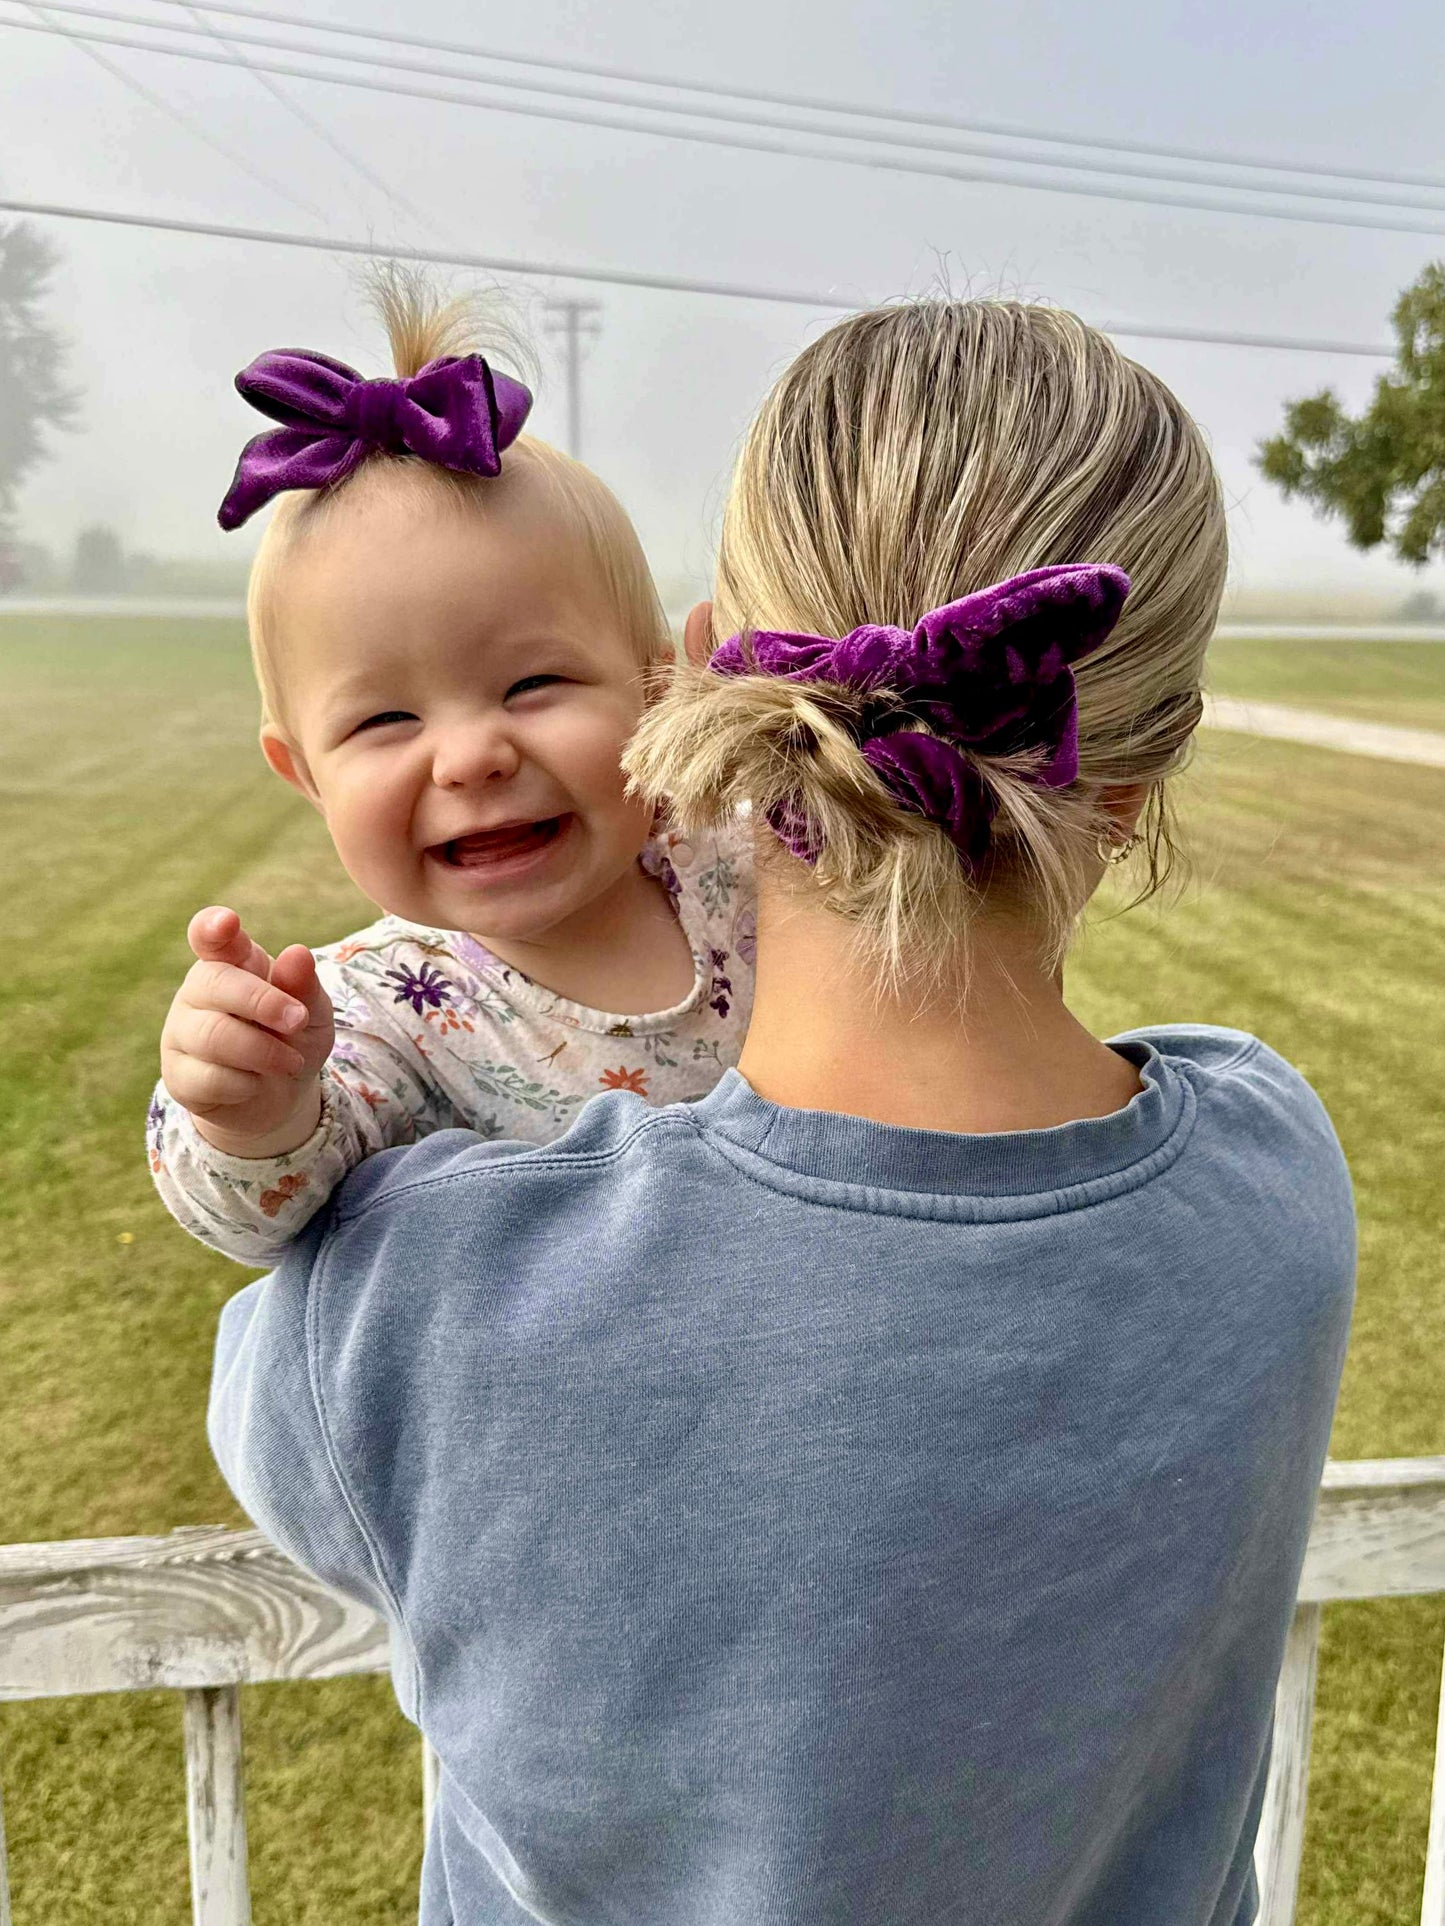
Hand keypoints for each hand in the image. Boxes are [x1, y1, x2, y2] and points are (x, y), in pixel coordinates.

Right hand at [160, 907, 334, 1155]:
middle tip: (297, 1020)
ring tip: (292, 1062)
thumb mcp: (313, 1012)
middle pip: (215, 983)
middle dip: (262, 1001)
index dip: (214, 927)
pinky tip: (254, 1084)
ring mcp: (181, 1033)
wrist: (280, 1097)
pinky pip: (209, 1078)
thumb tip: (297, 954)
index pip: (210, 936)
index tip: (227, 922)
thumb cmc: (293, 1039)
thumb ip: (304, 985)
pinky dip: (245, 1085)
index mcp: (232, 962)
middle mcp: (198, 992)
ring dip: (264, 1052)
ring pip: (213, 1035)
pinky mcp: (177, 1075)